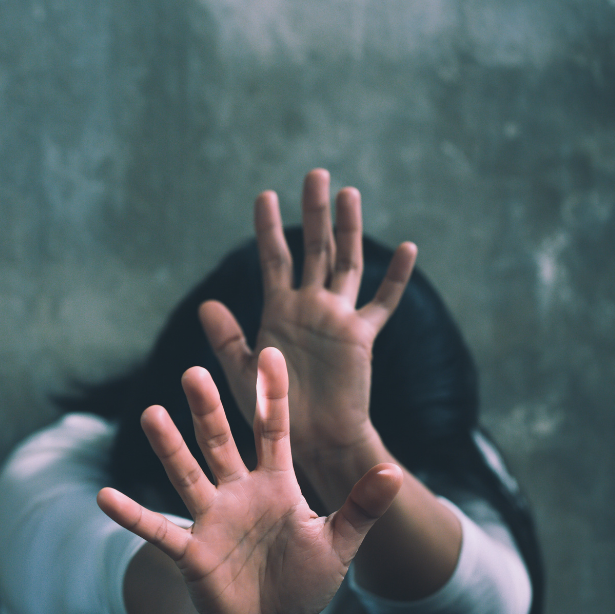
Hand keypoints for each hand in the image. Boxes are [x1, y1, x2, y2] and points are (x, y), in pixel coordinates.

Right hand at [98, 347, 401, 613]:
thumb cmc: (303, 577)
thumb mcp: (339, 543)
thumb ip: (361, 508)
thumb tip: (392, 471)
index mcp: (276, 483)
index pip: (273, 431)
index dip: (273, 396)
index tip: (271, 353)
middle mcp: (238, 491)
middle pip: (220, 442)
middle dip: (208, 409)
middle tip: (195, 372)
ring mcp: (211, 518)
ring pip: (187, 475)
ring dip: (169, 447)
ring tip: (150, 413)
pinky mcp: (191, 551)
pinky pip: (158, 530)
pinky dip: (132, 515)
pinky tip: (105, 496)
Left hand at [199, 169, 416, 463]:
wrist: (308, 440)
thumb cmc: (272, 410)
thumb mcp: (242, 372)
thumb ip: (227, 338)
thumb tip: (206, 303)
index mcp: (279, 310)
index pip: (274, 258)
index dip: (269, 227)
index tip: (265, 194)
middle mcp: (310, 307)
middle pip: (314, 248)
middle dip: (314, 212)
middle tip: (315, 174)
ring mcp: (337, 318)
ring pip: (346, 263)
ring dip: (349, 229)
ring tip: (348, 193)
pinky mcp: (360, 336)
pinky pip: (382, 302)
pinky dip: (395, 278)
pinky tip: (407, 248)